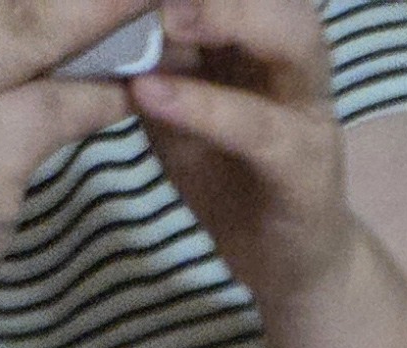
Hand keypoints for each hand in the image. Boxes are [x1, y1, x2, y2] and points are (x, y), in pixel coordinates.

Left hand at [131, 0, 355, 317]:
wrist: (282, 264)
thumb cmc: (227, 177)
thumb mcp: (174, 105)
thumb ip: (150, 59)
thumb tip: (96, 17)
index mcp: (263, 34)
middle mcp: (296, 58)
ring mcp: (309, 110)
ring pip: (288, 37)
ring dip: (225, 18)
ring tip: (165, 18)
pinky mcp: (308, 168)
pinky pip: (259, 127)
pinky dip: (206, 107)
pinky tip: (152, 94)